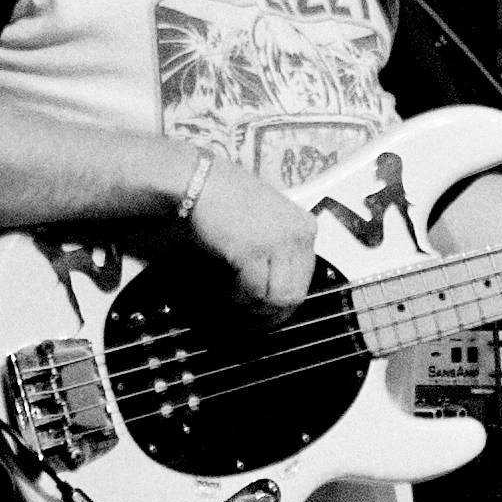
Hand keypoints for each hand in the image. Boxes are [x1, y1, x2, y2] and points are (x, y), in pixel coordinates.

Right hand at [183, 159, 320, 310]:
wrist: (195, 181)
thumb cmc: (222, 197)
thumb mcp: (264, 220)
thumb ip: (277, 249)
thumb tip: (274, 291)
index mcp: (305, 226)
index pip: (306, 278)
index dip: (284, 300)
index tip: (266, 314)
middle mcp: (300, 234)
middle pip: (296, 293)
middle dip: (271, 313)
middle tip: (248, 321)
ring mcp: (279, 242)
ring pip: (278, 298)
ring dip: (253, 306)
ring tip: (232, 299)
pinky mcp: (254, 250)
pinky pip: (254, 291)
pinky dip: (237, 297)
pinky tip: (223, 288)